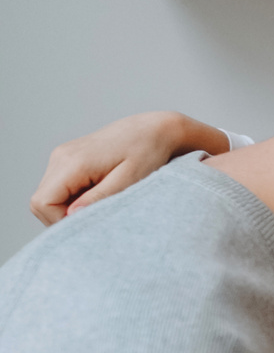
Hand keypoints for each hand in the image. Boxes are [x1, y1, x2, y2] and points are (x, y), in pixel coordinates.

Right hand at [29, 111, 229, 224]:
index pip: (42, 203)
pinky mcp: (69, 159)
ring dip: (70, 208)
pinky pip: (60, 188)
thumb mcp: (127, 181)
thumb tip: (72, 217)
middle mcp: (61, 156)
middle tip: (99, 215)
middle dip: (64, 217)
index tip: (89, 223)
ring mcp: (62, 156)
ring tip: (103, 202)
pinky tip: (100, 193)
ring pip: (48, 196)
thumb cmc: (147, 153)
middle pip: (41, 202)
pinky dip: (75, 198)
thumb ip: (98, 199)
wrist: (154, 129)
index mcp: (72, 161)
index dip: (59, 221)